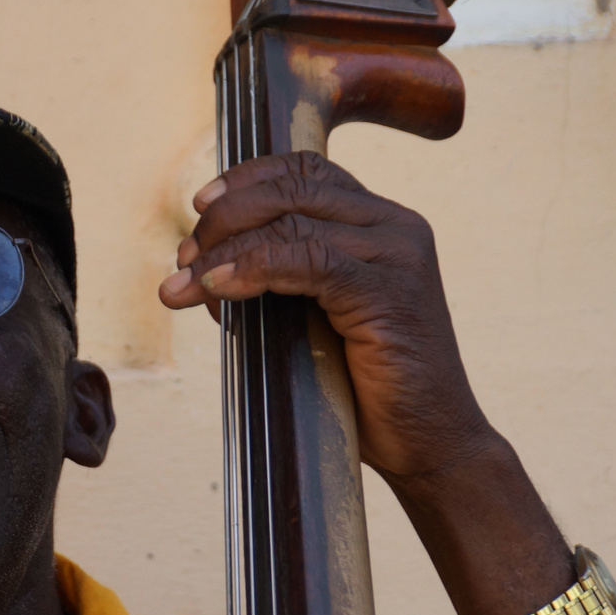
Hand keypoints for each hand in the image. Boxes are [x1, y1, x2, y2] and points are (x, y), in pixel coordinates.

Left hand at [158, 151, 494, 486]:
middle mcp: (395, 227)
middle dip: (226, 218)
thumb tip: (201, 261)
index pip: (308, 171)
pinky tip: (216, 290)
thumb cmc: (366, 388)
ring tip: (184, 282)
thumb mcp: (317, 316)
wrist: (430, 443)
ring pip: (293, 221)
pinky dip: (253, 268)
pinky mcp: (390, 292)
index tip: (203, 205)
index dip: (249, 178)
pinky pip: (309, 260)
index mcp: (381, 223)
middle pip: (294, 189)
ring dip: (225, 249)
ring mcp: (398, 255)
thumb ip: (282, 278)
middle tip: (184, 257)